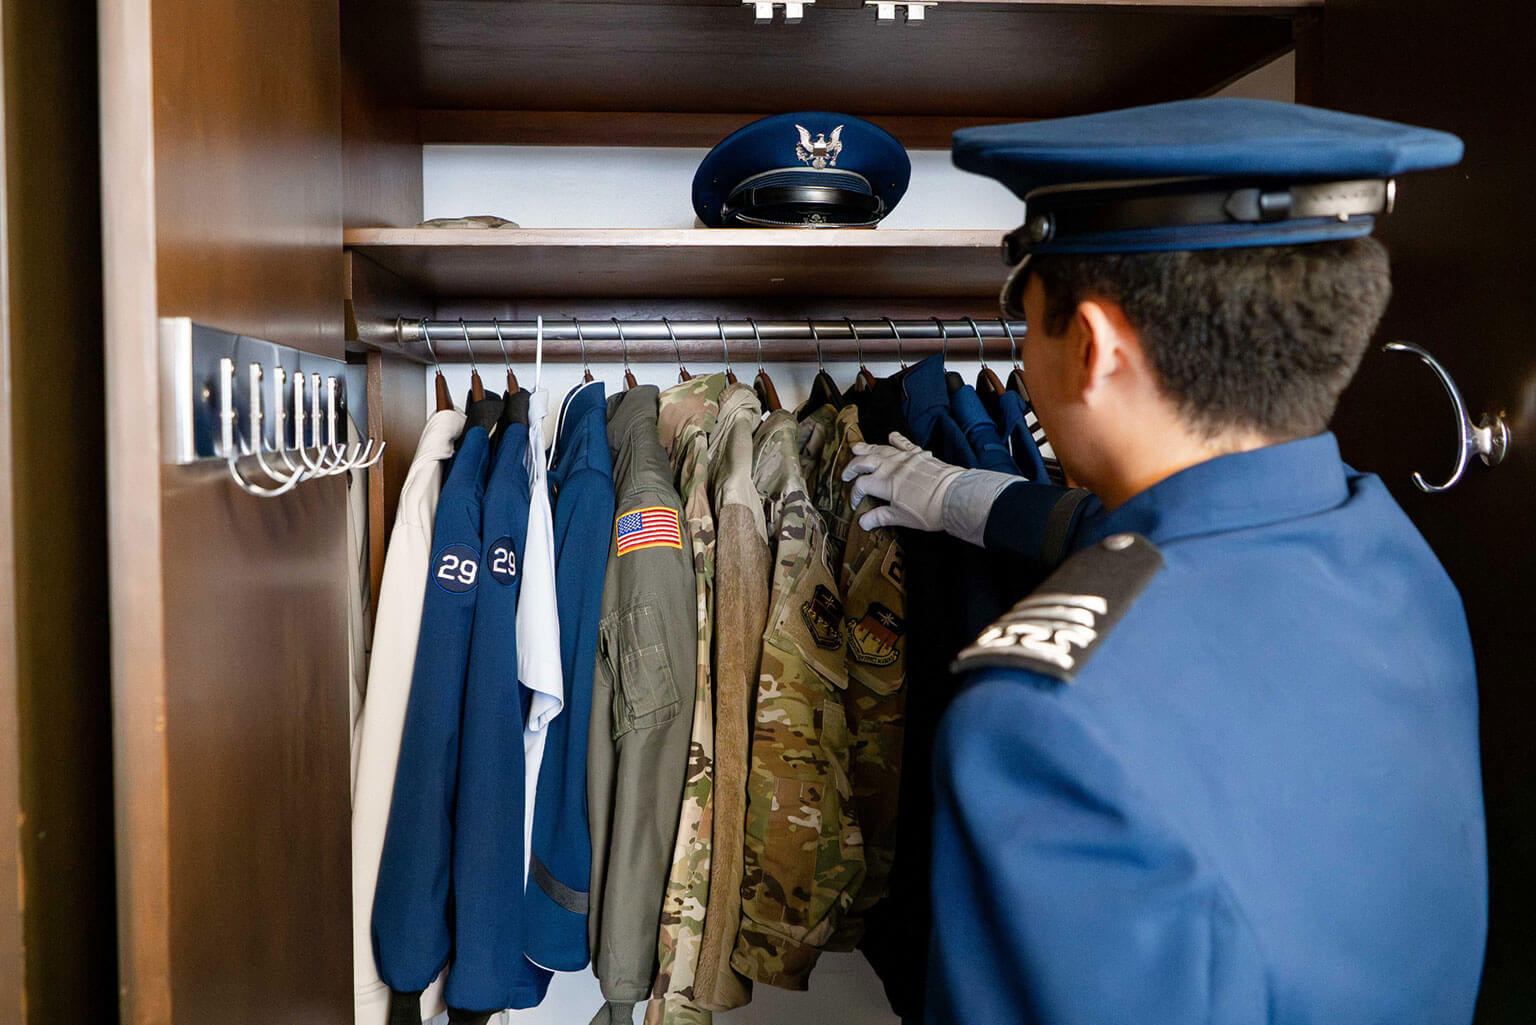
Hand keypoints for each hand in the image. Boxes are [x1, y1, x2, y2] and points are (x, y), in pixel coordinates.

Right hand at [842, 433, 965, 532]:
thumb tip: (863, 522)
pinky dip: (896, 439)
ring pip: (881, 449)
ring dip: (867, 448)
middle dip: (852, 467)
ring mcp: (905, 458)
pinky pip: (904, 443)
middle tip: (846, 473)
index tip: (855, 503)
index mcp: (884, 483)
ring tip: (857, 448)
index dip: (854, 494)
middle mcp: (891, 467)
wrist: (953, 496)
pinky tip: (891, 435)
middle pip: (865, 462)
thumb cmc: (928, 511)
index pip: (861, 485)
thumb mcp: (901, 518)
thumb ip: (880, 517)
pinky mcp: (918, 455)